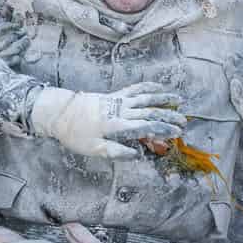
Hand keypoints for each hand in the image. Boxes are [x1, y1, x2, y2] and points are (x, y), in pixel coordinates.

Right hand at [0, 20, 29, 65]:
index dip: (6, 28)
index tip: (16, 25)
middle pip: (1, 43)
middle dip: (14, 37)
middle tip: (23, 32)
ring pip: (4, 54)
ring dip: (16, 48)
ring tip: (25, 42)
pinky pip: (3, 66)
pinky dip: (12, 61)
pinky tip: (19, 56)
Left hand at [31, 82, 185, 159]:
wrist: (59, 112)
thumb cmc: (74, 134)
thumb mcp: (92, 149)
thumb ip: (116, 152)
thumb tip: (137, 155)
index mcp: (116, 126)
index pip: (144, 127)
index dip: (162, 130)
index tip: (176, 133)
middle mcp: (120, 111)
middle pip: (149, 112)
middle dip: (168, 117)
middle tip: (184, 122)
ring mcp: (118, 100)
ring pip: (145, 98)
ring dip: (163, 98)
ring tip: (179, 100)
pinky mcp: (114, 95)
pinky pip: (134, 89)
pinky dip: (148, 87)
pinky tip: (158, 87)